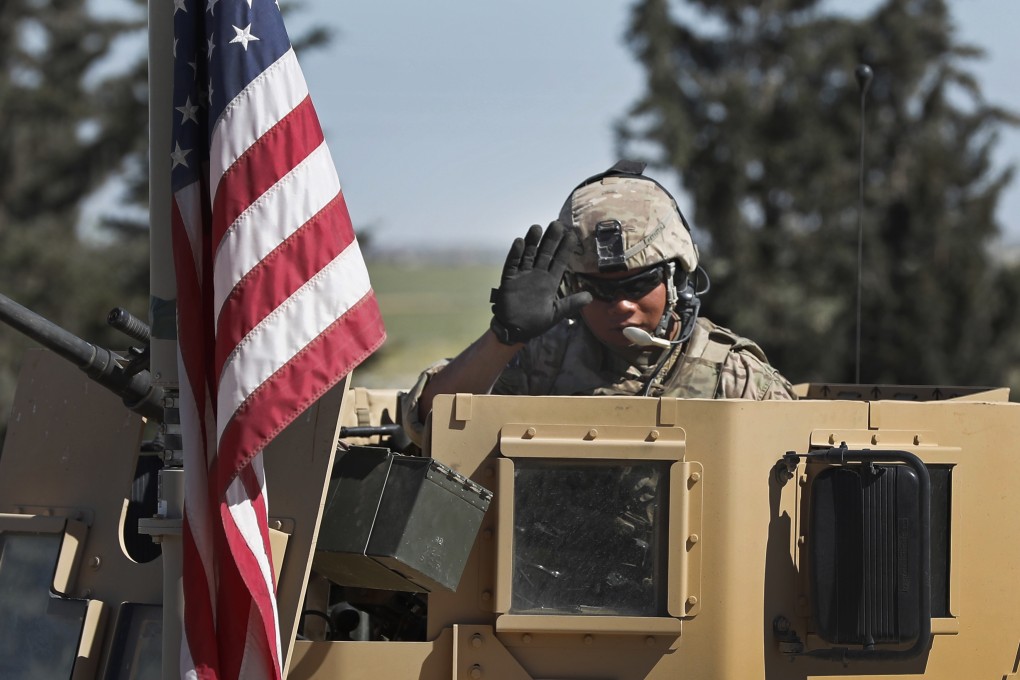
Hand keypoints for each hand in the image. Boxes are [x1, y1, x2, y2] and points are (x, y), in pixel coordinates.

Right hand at [489, 221, 592, 344]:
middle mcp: (537, 275)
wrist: (515, 331)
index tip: (572, 234)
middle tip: (557, 224)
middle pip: (545, 253)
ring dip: (532, 242)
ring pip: (528, 254)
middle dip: (551, 239)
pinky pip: (512, 264)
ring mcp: (522, 276)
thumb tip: (590, 297)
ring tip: (537, 228)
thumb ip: (571, 304)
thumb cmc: (537, 322)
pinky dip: (515, 254)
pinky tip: (519, 242)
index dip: (565, 248)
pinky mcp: (509, 280)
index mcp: (550, 281)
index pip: (559, 261)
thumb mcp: (557, 313)